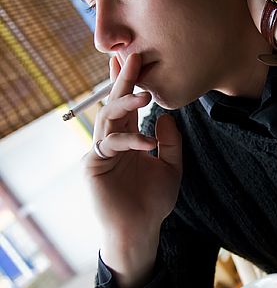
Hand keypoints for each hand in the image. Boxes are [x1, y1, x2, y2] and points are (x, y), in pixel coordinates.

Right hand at [83, 53, 181, 287]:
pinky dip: (129, 140)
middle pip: (115, 103)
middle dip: (123, 80)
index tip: (134, 59)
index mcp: (128, 138)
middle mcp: (112, 141)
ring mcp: (101, 151)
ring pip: (108, 117)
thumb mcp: (171, 167)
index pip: (128, 105)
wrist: (140, 231)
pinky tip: (146, 142)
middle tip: (132, 57)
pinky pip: (110, 144)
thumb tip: (166, 116)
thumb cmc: (153, 202)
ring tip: (144, 93)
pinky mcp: (95, 165)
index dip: (130, 82)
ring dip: (125, 103)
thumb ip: (170, 142)